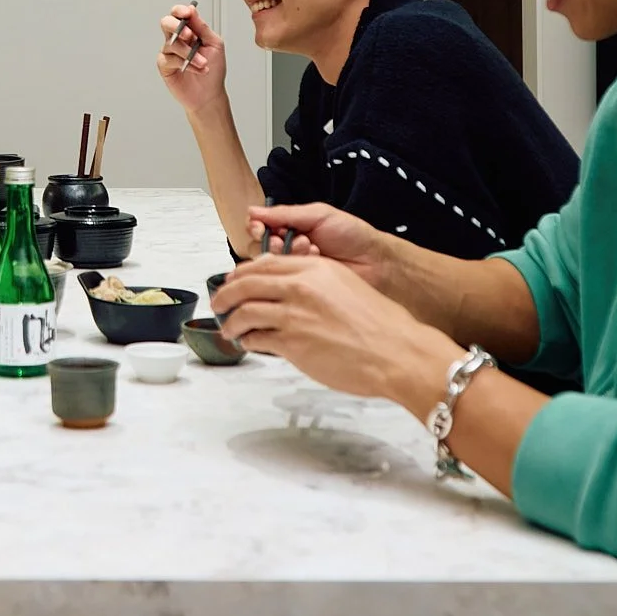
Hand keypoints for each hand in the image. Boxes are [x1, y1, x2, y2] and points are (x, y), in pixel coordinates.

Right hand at [157, 3, 228, 112]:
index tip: (187, 13)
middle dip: (176, 27)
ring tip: (203, 63)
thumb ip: (202, 27)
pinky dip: (185, 64)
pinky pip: (169, 59)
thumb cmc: (214, 69)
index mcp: (189, 31)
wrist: (210, 93)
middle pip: (166, 23)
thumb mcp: (215, 44)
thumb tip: (192, 9)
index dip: (180, 10)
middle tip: (190, 36)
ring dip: (189, 53)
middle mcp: (177, 39)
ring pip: (171, 43)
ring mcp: (169, 52)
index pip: (178, 14)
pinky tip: (196, 69)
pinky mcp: (165, 66)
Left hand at [214, 254, 457, 403]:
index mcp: (316, 267)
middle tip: (219, 302)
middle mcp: (300, 285)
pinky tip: (247, 342)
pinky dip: (247, 339)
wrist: (397, 352)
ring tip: (228, 328)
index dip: (244, 273)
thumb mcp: (347, 287)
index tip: (234, 280)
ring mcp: (294, 314)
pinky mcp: (292, 342)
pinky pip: (257, 337)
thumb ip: (316, 283)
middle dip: (226, 294)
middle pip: (247, 283)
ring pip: (245, 310)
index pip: (266, 263)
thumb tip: (291, 290)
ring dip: (230, 320)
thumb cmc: (381, 325)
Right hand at [245, 201, 393, 291]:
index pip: (260, 228)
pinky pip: (285, 281)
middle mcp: (289, 249)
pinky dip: (298, 269)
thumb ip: (285, 214)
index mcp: (291, 228)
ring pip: (272, 265)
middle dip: (275, 243)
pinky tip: (316, 261)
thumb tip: (254, 210)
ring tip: (312, 247)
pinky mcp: (300, 289)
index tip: (260, 228)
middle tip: (294, 240)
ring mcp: (294, 270)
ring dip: (289, 254)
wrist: (376, 262)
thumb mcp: (319, 215)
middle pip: (261, 248)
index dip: (257, 228)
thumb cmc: (353, 235)